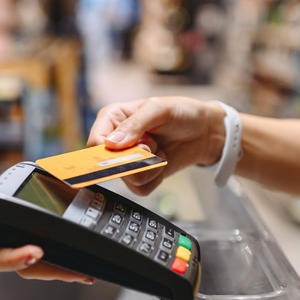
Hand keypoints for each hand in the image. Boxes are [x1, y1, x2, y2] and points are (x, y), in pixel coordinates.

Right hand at [0, 160, 93, 283]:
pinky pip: (39, 238)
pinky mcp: (17, 225)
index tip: (35, 252)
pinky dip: (59, 244)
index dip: (15, 258)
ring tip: (87, 271)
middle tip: (80, 273)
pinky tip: (79, 246)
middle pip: (24, 266)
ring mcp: (6, 234)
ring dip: (60, 265)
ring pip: (35, 257)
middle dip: (52, 271)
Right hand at [87, 97, 223, 195]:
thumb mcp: (159, 109)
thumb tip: (112, 143)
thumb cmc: (182, 113)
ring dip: (149, 168)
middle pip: (109, 165)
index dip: (111, 151)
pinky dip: (155, 179)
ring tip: (159, 151)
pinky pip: (140, 189)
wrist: (204, 131)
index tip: (133, 146)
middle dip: (136, 159)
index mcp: (112, 119)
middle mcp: (115, 141)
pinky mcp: (141, 175)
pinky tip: (161, 163)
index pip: (95, 143)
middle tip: (152, 144)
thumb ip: (135, 124)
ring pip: (127, 179)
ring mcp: (127, 160)